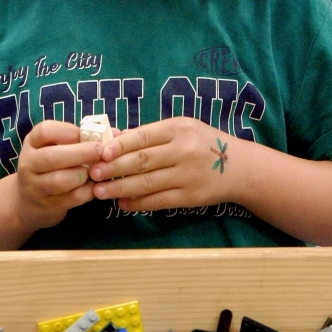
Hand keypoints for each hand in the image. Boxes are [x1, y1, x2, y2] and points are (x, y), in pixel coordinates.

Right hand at [11, 121, 102, 230]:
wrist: (27, 202)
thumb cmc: (50, 167)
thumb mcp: (55, 148)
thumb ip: (81, 139)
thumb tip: (116, 133)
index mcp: (32, 143)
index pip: (45, 131)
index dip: (69, 132)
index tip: (86, 134)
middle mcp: (29, 163)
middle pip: (51, 157)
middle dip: (80, 153)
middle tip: (100, 151)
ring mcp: (35, 186)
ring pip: (59, 180)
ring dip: (82, 175)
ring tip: (94, 172)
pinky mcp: (47, 205)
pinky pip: (71, 198)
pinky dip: (87, 192)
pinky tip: (93, 187)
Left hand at [88, 118, 238, 211]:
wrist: (239, 167)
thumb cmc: (203, 143)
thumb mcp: (182, 129)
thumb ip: (151, 134)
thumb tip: (113, 140)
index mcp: (178, 128)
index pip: (142, 136)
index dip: (119, 146)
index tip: (99, 153)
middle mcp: (183, 150)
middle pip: (141, 161)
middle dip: (113, 169)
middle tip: (92, 174)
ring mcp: (187, 175)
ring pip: (147, 183)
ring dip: (120, 188)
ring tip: (100, 192)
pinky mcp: (190, 197)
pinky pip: (158, 201)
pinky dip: (138, 203)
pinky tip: (122, 203)